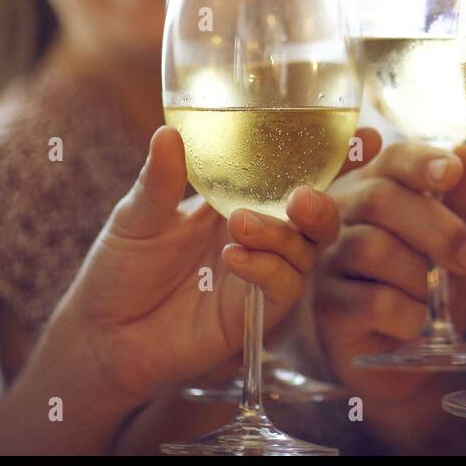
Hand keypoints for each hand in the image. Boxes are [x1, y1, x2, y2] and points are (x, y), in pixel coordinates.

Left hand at [47, 125, 364, 406]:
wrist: (103, 334)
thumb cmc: (121, 268)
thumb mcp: (137, 215)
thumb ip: (160, 179)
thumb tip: (169, 132)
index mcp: (240, 198)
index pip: (295, 173)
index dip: (334, 157)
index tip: (363, 137)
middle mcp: (262, 233)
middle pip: (318, 215)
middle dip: (324, 201)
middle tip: (301, 195)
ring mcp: (263, 273)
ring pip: (307, 250)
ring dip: (282, 233)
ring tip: (240, 224)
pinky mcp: (257, 311)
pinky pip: (284, 286)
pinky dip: (266, 267)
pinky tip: (233, 257)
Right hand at [314, 142, 465, 402]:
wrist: (412, 353)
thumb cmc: (434, 282)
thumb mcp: (463, 238)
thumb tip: (465, 154)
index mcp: (379, 186)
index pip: (393, 159)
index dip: (421, 162)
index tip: (451, 174)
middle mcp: (344, 215)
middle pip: (378, 199)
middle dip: (435, 227)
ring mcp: (329, 261)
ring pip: (370, 247)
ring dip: (419, 274)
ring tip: (434, 295)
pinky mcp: (329, 308)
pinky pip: (370, 300)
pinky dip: (407, 312)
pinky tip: (416, 321)